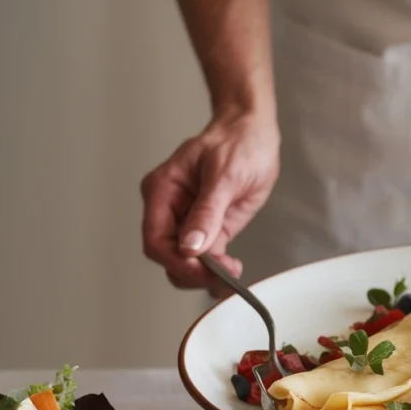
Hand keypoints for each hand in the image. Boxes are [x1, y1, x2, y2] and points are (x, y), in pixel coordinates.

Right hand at [141, 111, 279, 296]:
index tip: (203, 270)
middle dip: (192, 272)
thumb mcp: (224, 175)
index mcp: (162, 190)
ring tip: (233, 275)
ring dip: (206, 276)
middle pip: (167, 256)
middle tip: (224, 276)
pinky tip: (233, 272)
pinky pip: (207, 260)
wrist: (255, 133)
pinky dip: (217, 271)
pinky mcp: (211, 230)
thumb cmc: (238, 143)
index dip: (176, 260)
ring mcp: (189, 222)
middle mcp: (170, 209)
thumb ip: (207, 212)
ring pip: (185, 263)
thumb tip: (190, 246)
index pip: (155, 238)